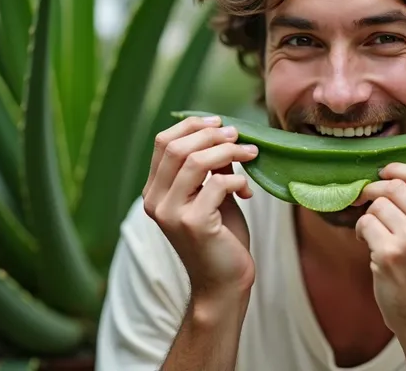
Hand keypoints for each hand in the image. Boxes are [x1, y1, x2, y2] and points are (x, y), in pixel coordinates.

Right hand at [141, 116, 258, 299]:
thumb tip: (222, 134)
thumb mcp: (211, 195)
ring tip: (251, 154)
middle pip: (177, 147)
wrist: (223, 283)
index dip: (192, 125)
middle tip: (240, 138)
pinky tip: (246, 191)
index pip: (163, 142)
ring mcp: (171, 213)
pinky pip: (217, 184)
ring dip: (229, 152)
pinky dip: (238, 180)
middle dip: (213, 135)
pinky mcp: (193, 224)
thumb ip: (210, 169)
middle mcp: (155, 201)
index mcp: (154, 191)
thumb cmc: (220, 238)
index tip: (220, 123)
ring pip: (196, 162)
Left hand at [353, 162, 405, 344]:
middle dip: (374, 191)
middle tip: (364, 200)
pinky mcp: (390, 254)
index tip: (383, 172)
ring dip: (369, 216)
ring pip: (377, 205)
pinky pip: (365, 224)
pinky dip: (362, 232)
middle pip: (395, 187)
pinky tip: (370, 246)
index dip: (398, 169)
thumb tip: (390, 178)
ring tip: (374, 234)